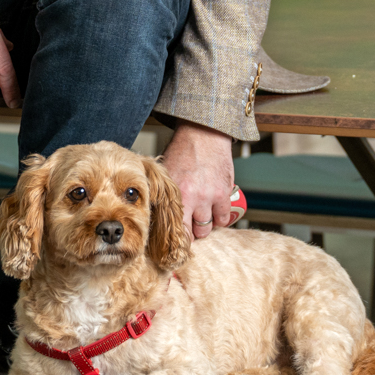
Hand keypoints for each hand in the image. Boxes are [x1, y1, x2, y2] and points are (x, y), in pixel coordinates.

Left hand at [161, 121, 235, 239]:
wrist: (204, 134)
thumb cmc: (182, 150)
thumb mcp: (165, 170)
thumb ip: (160, 189)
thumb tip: (149, 207)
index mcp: (173, 192)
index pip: (172, 227)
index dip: (173, 237)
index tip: (172, 240)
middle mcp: (191, 198)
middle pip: (191, 232)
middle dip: (189, 232)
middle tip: (187, 227)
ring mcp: (209, 197)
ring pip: (207, 228)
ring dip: (203, 227)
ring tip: (200, 220)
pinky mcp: (224, 193)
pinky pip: (223, 218)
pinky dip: (219, 220)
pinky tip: (214, 215)